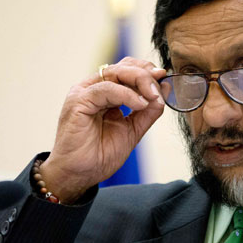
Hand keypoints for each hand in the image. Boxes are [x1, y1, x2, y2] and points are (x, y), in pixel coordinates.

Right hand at [39, 57, 165, 202]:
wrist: (79, 175)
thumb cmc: (99, 155)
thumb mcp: (133, 130)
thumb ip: (148, 112)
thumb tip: (164, 90)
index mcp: (105, 93)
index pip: (127, 70)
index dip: (147, 71)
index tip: (164, 77)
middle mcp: (93, 89)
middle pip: (122, 67)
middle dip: (146, 74)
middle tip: (161, 85)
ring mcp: (84, 93)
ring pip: (115, 72)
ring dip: (139, 81)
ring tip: (153, 96)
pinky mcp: (78, 101)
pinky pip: (106, 89)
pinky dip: (127, 94)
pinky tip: (140, 104)